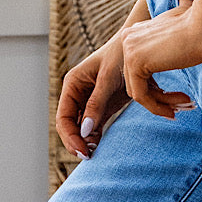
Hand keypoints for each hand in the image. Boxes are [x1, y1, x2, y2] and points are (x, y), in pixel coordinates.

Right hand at [55, 35, 130, 159]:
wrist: (138, 46)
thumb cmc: (120, 55)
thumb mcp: (108, 78)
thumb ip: (96, 103)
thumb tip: (85, 131)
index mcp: (73, 84)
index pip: (63, 117)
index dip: (69, 136)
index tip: (81, 150)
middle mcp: (77, 94)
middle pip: (69, 126)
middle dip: (75, 142)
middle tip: (88, 156)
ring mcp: (89, 102)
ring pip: (81, 129)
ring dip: (85, 142)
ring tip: (94, 154)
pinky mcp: (102, 107)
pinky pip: (94, 126)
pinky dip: (95, 137)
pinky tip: (98, 146)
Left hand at [122, 0, 201, 117]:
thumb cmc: (200, 28)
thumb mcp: (177, 34)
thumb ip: (165, 44)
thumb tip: (168, 47)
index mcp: (136, 33)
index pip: (140, 71)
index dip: (158, 89)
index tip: (179, 98)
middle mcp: (128, 40)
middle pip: (138, 82)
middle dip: (161, 98)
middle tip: (183, 105)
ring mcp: (129, 50)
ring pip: (140, 91)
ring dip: (163, 104)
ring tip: (186, 105)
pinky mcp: (135, 63)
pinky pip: (142, 96)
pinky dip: (158, 107)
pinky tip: (177, 107)